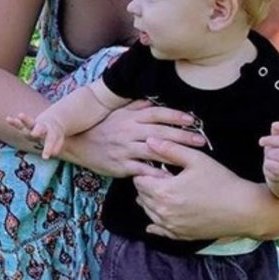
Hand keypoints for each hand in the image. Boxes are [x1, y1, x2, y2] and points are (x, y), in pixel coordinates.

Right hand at [5, 112, 63, 158]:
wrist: (52, 122)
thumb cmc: (55, 136)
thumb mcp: (58, 141)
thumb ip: (56, 147)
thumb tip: (52, 153)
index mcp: (51, 133)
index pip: (50, 141)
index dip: (48, 149)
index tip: (45, 157)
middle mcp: (42, 128)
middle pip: (40, 128)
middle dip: (37, 130)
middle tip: (35, 133)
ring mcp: (33, 126)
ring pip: (29, 123)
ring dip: (25, 119)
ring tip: (20, 115)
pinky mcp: (25, 126)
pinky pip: (19, 124)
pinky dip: (13, 122)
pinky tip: (7, 119)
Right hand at [54, 100, 201, 177]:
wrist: (76, 143)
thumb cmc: (99, 127)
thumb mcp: (116, 113)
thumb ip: (135, 107)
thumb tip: (153, 101)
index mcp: (129, 117)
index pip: (156, 114)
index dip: (175, 116)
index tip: (192, 120)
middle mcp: (129, 131)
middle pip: (160, 132)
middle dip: (183, 136)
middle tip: (202, 141)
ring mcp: (125, 149)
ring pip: (154, 151)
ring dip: (175, 154)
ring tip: (192, 159)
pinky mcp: (121, 165)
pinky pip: (142, 170)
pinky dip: (157, 173)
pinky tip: (171, 177)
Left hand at [133, 137, 263, 240]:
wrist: (245, 210)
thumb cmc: (222, 182)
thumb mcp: (196, 159)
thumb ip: (170, 149)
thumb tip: (148, 140)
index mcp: (163, 192)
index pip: (139, 180)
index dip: (145, 171)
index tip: (156, 167)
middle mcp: (163, 212)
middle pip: (141, 196)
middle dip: (148, 186)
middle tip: (161, 178)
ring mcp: (171, 226)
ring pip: (148, 212)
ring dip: (151, 201)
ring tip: (165, 191)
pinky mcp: (180, 236)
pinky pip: (159, 230)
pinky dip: (156, 222)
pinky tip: (160, 216)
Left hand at [260, 121, 278, 183]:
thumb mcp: (278, 141)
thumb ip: (277, 133)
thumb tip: (275, 127)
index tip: (274, 124)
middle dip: (272, 140)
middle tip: (261, 141)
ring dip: (271, 153)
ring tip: (269, 155)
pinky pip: (277, 168)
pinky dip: (268, 164)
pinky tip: (268, 164)